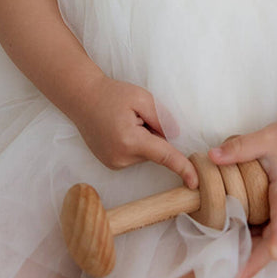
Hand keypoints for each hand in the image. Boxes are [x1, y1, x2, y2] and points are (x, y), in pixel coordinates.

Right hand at [73, 77, 197, 189]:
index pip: (163, 156)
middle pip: (155, 151)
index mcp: (130, 140)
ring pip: (145, 154)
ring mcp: (113, 163)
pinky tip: (118, 129)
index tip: (195, 182)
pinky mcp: (111, 163)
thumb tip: (175, 137)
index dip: (182, 168)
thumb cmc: (111, 94)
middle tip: (134, 116)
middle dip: (153, 134)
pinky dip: (134, 143)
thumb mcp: (142, 98)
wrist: (82, 98)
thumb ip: (162, 118)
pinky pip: (134, 155)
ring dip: (143, 139)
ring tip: (123, 121)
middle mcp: (121, 157)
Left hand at [209, 119, 276, 277]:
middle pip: (276, 241)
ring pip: (273, 239)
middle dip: (258, 261)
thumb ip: (239, 148)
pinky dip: (256, 242)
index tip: (272, 255)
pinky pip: (271, 231)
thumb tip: (212, 156)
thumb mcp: (263, 138)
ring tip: (234, 272)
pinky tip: (238, 247)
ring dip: (255, 254)